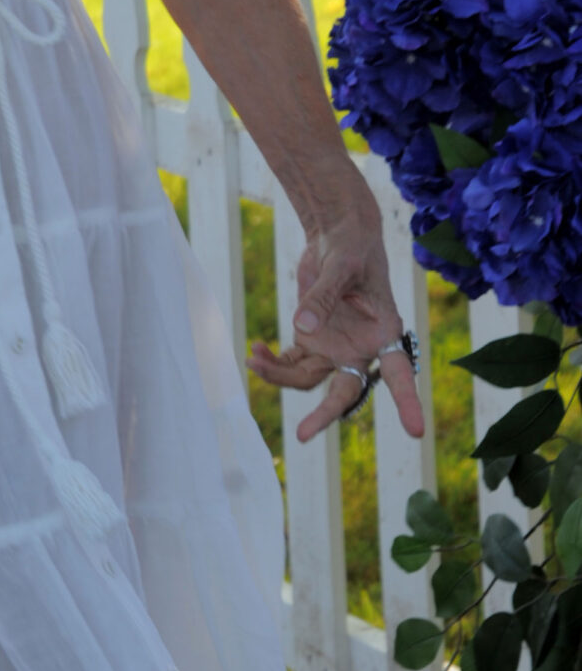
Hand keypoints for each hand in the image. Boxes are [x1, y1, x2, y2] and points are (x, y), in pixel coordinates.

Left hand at [249, 192, 425, 444]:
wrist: (339, 235)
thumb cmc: (352, 247)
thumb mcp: (341, 266)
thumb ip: (322, 296)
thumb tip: (302, 328)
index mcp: (384, 334)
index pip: (400, 373)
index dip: (408, 402)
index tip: (416, 431)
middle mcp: (360, 348)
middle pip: (345, 391)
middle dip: (324, 414)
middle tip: (301, 435)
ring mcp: (334, 347)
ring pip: (308, 379)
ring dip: (280, 377)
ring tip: (254, 359)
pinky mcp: (311, 340)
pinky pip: (291, 362)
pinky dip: (272, 362)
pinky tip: (254, 350)